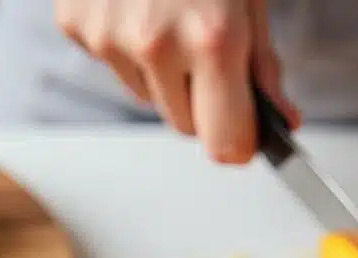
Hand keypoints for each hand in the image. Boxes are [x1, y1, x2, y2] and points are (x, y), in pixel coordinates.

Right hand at [55, 0, 298, 161]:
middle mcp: (158, 43)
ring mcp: (111, 36)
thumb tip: (280, 120)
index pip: (225, 143)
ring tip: (168, 12)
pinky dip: (128, 47)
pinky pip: (115, 66)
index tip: (245, 135)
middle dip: (203, 101)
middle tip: (207, 48)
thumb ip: (262, 64)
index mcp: (212, 38)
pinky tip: (136, 4)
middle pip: (187, 126)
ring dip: (165, 73)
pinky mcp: (77, 25)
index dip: (238, 142)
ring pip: (151, 99)